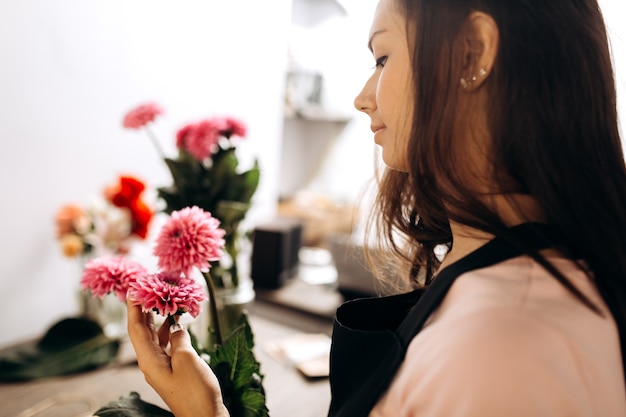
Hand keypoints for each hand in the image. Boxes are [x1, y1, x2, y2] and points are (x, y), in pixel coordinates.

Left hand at [126, 300, 229, 416]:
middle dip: (143, 310)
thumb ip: (178, 339)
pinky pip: (167, 346)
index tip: (133, 289)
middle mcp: (151, 363)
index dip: (133, 308)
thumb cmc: (195, 391)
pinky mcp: (174, 371)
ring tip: (163, 301)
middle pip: (142, 331)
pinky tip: (178, 324)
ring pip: (155, 338)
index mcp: (149, 360)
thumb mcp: (187, 359)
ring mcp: (163, 367)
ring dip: (158, 319)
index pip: (136, 328)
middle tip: (146, 289)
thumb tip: (175, 330)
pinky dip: (171, 332)